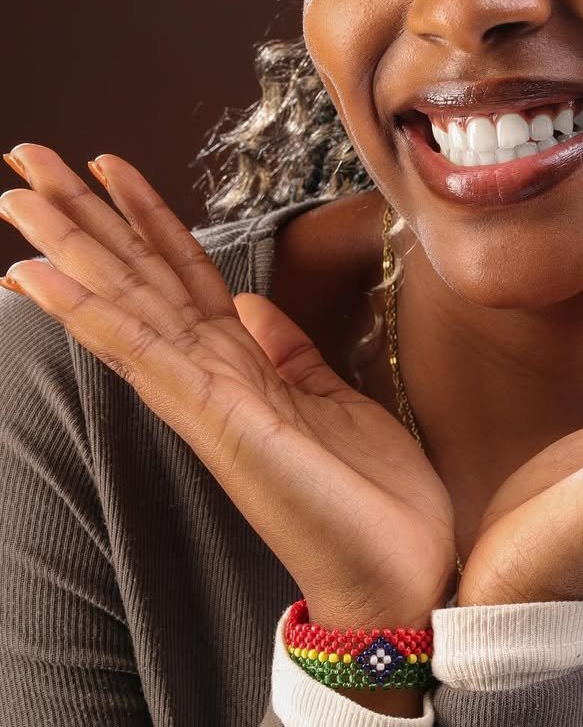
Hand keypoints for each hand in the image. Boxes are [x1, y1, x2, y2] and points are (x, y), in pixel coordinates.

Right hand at [0, 145, 454, 629]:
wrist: (400, 571)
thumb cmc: (367, 493)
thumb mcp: (331, 398)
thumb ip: (286, 351)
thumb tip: (254, 305)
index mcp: (240, 365)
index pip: (178, 274)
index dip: (141, 217)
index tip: (106, 168)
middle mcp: (208, 375)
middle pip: (135, 276)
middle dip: (83, 215)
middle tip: (26, 155)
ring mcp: (203, 397)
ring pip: (124, 302)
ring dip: (69, 247)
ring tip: (18, 195)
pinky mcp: (214, 419)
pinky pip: (141, 350)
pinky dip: (90, 309)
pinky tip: (42, 275)